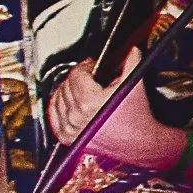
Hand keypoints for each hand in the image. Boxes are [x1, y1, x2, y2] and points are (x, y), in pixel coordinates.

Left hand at [46, 58, 175, 167]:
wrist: (139, 142)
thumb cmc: (137, 118)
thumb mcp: (134, 86)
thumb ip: (132, 63)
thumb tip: (130, 50)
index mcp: (90, 102)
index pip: (76, 75)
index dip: (85, 66)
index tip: (92, 66)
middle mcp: (77, 117)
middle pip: (66, 85)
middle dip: (77, 77)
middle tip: (88, 76)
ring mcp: (71, 129)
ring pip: (57, 99)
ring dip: (65, 90)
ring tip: (77, 87)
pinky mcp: (69, 138)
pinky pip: (53, 118)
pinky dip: (56, 107)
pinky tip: (64, 102)